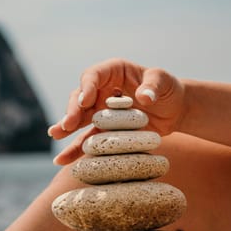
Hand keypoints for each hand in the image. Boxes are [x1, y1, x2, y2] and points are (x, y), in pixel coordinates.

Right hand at [48, 58, 184, 164]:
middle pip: (80, 97)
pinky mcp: (105, 129)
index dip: (86, 87)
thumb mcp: (163, 82)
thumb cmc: (168, 90)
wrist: (174, 110)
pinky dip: (76, 148)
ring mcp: (101, 110)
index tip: (84, 101)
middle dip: (73, 110)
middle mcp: (102, 90)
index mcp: (113, 72)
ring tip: (55, 135)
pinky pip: (88, 138)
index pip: (93, 76)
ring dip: (66, 127)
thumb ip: (153, 87)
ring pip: (79, 118)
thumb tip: (143, 97)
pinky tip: (62, 159)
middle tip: (68, 124)